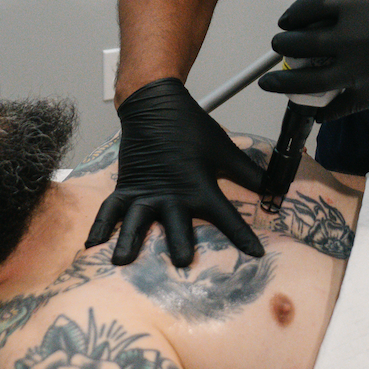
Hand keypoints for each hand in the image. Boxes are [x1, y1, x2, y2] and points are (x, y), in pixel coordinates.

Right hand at [85, 78, 264, 266]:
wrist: (155, 105)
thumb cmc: (191, 129)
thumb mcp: (225, 151)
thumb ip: (250, 173)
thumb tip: (277, 188)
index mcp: (199, 187)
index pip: (227, 217)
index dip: (243, 236)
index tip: (256, 255)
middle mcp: (171, 194)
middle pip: (176, 224)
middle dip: (179, 243)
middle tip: (182, 262)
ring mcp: (145, 192)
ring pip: (137, 220)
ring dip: (130, 240)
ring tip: (121, 261)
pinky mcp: (126, 187)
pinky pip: (110, 210)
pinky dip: (100, 227)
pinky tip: (91, 245)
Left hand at [258, 0, 368, 120]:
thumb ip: (360, 4)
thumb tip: (327, 17)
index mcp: (363, 6)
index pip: (312, 8)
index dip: (293, 15)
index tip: (286, 21)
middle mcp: (357, 38)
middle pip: (303, 44)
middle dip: (284, 46)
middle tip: (280, 47)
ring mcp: (364, 70)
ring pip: (310, 81)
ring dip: (285, 82)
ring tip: (272, 83)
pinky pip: (337, 106)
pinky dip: (322, 110)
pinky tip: (313, 109)